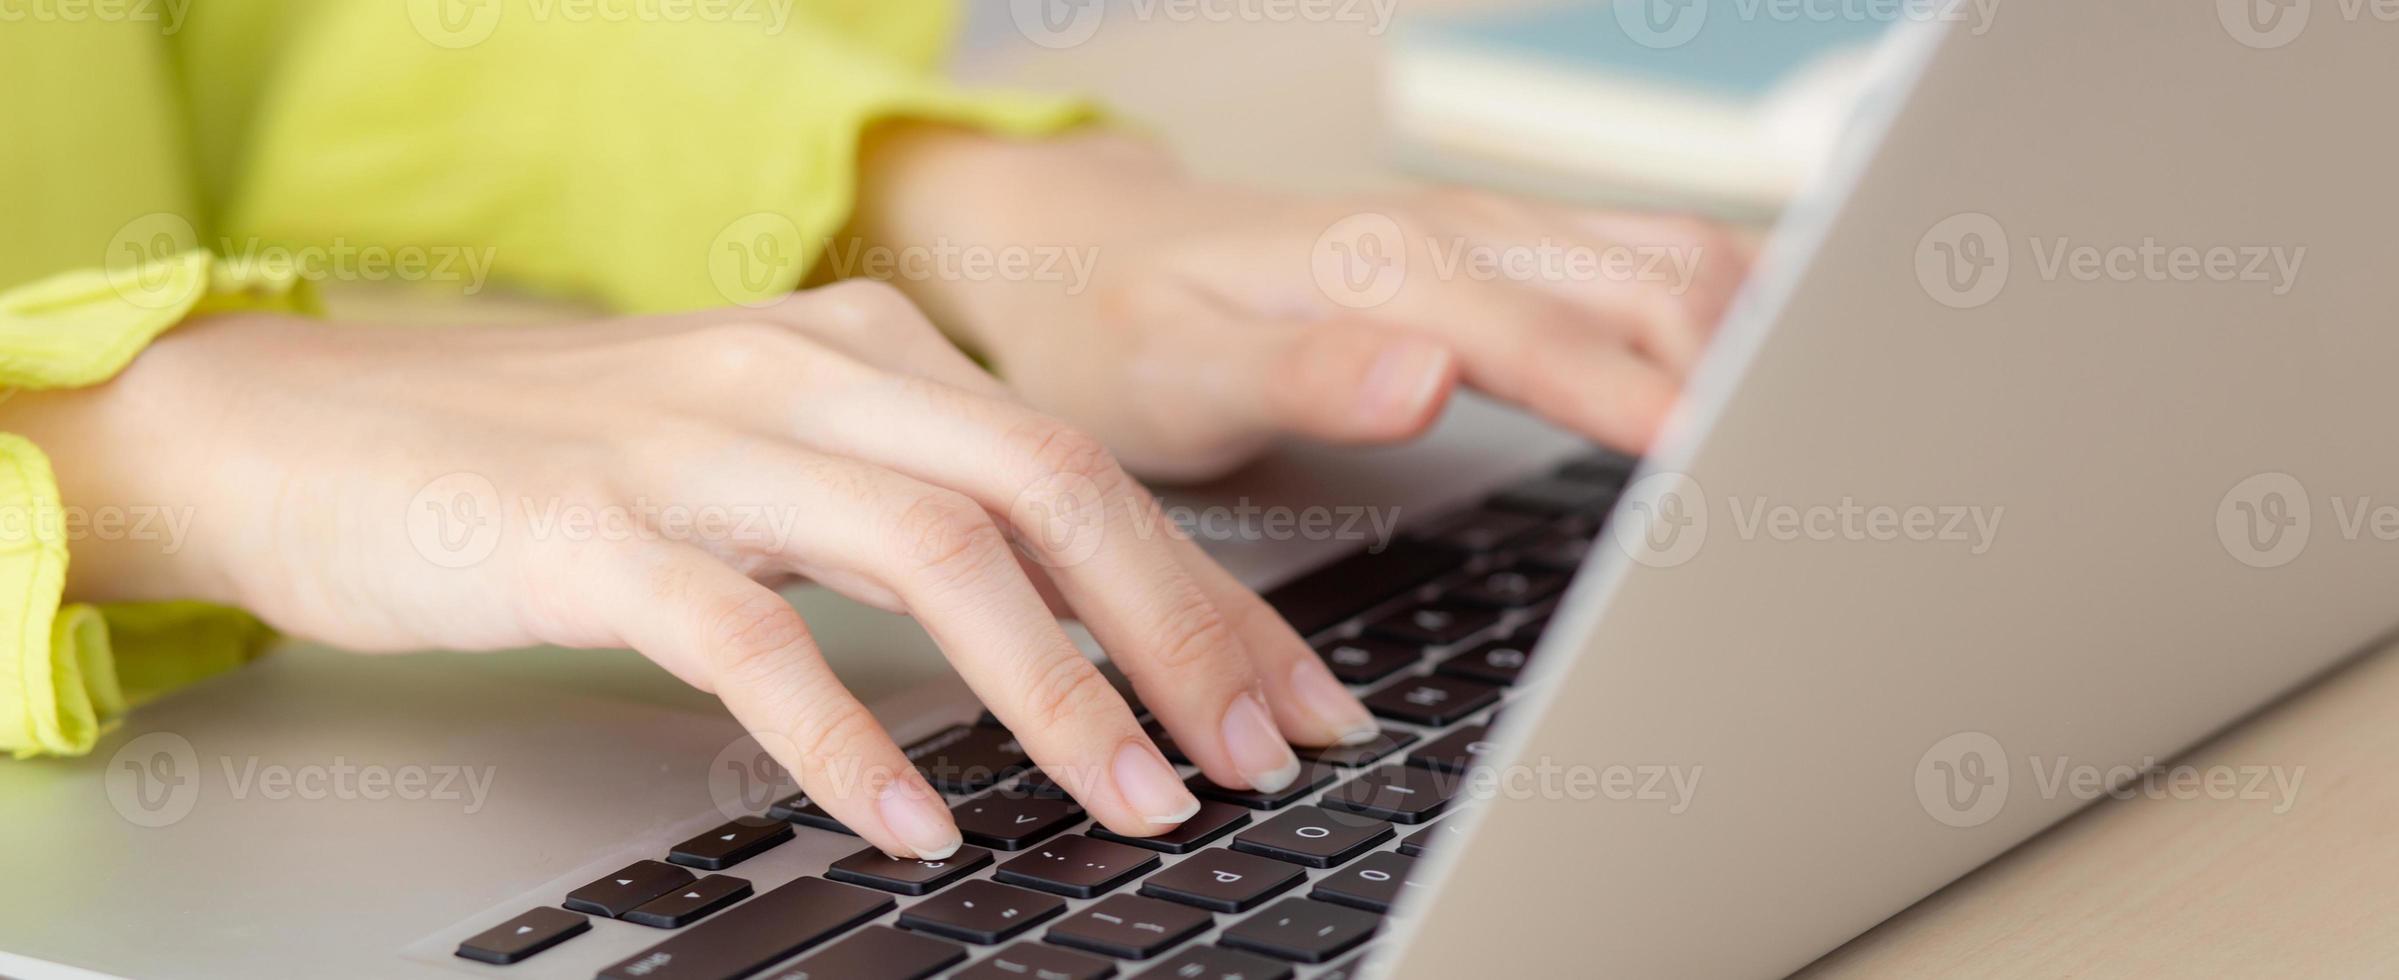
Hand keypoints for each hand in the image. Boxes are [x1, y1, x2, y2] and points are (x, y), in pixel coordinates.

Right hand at [19, 281, 1376, 857]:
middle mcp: (803, 370)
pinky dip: (847, 733)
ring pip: (932, 548)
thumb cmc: (557, 464)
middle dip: (1178, 634)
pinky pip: (750, 633)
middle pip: (1050, 487)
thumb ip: (911, 511)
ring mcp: (695, 441)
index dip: (1212, 595)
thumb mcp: (770, 456)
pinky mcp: (585, 529)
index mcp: (868, 349)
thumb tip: (1081, 631)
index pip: (1088, 470)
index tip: (1294, 702)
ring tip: (1130, 802)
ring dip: (1053, 690)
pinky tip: (914, 815)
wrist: (307, 428)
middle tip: (1253, 761)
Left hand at [848, 129, 1753, 479]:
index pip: (1562, 343)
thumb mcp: (1178, 374)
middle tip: (1837, 483)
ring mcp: (1497, 233)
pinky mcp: (1511, 250)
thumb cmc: (1125, 330)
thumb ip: (1305, 376)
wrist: (1090, 257)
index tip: (1742, 475)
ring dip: (1769, 331)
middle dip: (1757, 375)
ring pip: (1680, 257)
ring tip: (1847, 426)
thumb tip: (1430, 376)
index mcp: (1390, 267)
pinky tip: (1787, 353)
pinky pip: (1659, 256)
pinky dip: (1741, 304)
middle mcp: (1463, 232)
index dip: (1659, 408)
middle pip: (1658, 289)